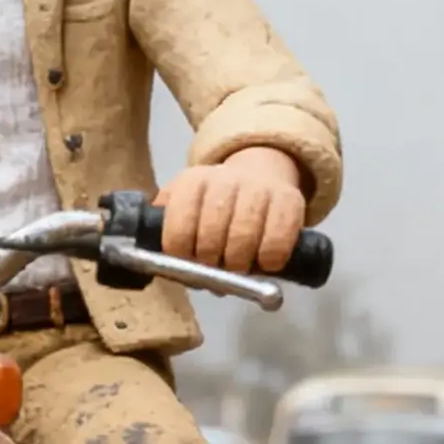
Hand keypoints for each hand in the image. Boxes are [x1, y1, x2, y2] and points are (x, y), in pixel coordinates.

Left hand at [156, 146, 307, 273]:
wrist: (261, 175)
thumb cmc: (215, 207)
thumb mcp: (183, 208)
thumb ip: (167, 231)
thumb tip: (154, 263)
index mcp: (191, 183)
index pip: (178, 226)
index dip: (181, 254)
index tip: (189, 262)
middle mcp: (224, 179)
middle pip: (211, 234)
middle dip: (211, 261)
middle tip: (216, 268)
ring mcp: (258, 187)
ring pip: (244, 235)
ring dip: (239, 262)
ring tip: (239, 266)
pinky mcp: (289, 199)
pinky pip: (278, 237)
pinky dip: (271, 257)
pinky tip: (266, 263)